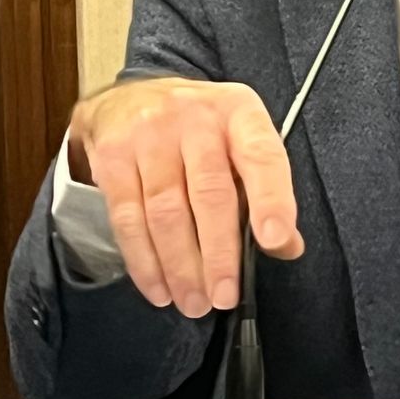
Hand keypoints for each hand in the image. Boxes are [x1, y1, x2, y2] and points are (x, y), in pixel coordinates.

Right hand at [68, 76, 302, 314]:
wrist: (128, 96)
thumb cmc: (198, 132)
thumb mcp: (239, 144)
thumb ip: (265, 193)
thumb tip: (287, 247)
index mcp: (239, 113)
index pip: (261, 156)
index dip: (271, 199)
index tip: (275, 240)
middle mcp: (194, 118)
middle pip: (209, 194)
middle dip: (218, 254)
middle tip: (224, 296)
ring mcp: (148, 135)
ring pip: (166, 212)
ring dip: (180, 267)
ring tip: (193, 302)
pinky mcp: (112, 155)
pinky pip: (127, 218)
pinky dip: (144, 261)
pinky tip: (158, 288)